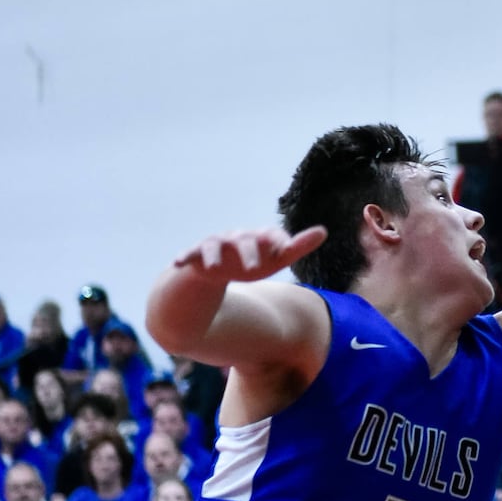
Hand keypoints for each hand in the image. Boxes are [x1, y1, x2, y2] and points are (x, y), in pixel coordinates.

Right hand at [174, 226, 326, 283]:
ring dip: (215, 255)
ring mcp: (216, 244)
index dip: (278, 240)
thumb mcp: (275, 259)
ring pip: (214, 245)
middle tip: (255, 267)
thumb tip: (323, 231)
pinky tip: (178, 263)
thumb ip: (297, 246)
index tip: (285, 248)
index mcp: (259, 237)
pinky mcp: (196, 254)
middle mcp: (237, 237)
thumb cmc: (251, 262)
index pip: (271, 235)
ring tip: (216, 267)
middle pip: (244, 240)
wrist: (217, 269)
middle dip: (249, 251)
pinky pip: (190, 254)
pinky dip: (185, 257)